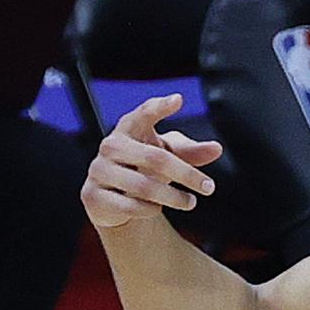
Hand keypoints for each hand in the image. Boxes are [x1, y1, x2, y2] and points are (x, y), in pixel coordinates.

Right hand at [80, 94, 222, 228]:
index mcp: (129, 129)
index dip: (159, 107)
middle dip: (187, 175)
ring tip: (190, 202)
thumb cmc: (145, 168)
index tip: (178, 100)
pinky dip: (151, 210)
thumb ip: (191, 151)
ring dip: (174, 197)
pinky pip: (130, 206)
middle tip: (209, 187)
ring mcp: (98, 171)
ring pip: (144, 187)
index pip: (142, 114)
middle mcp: (110, 146)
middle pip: (155, 158)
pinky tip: (157, 208)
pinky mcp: (93, 196)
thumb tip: (217, 149)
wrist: (114, 200)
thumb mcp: (169, 155)